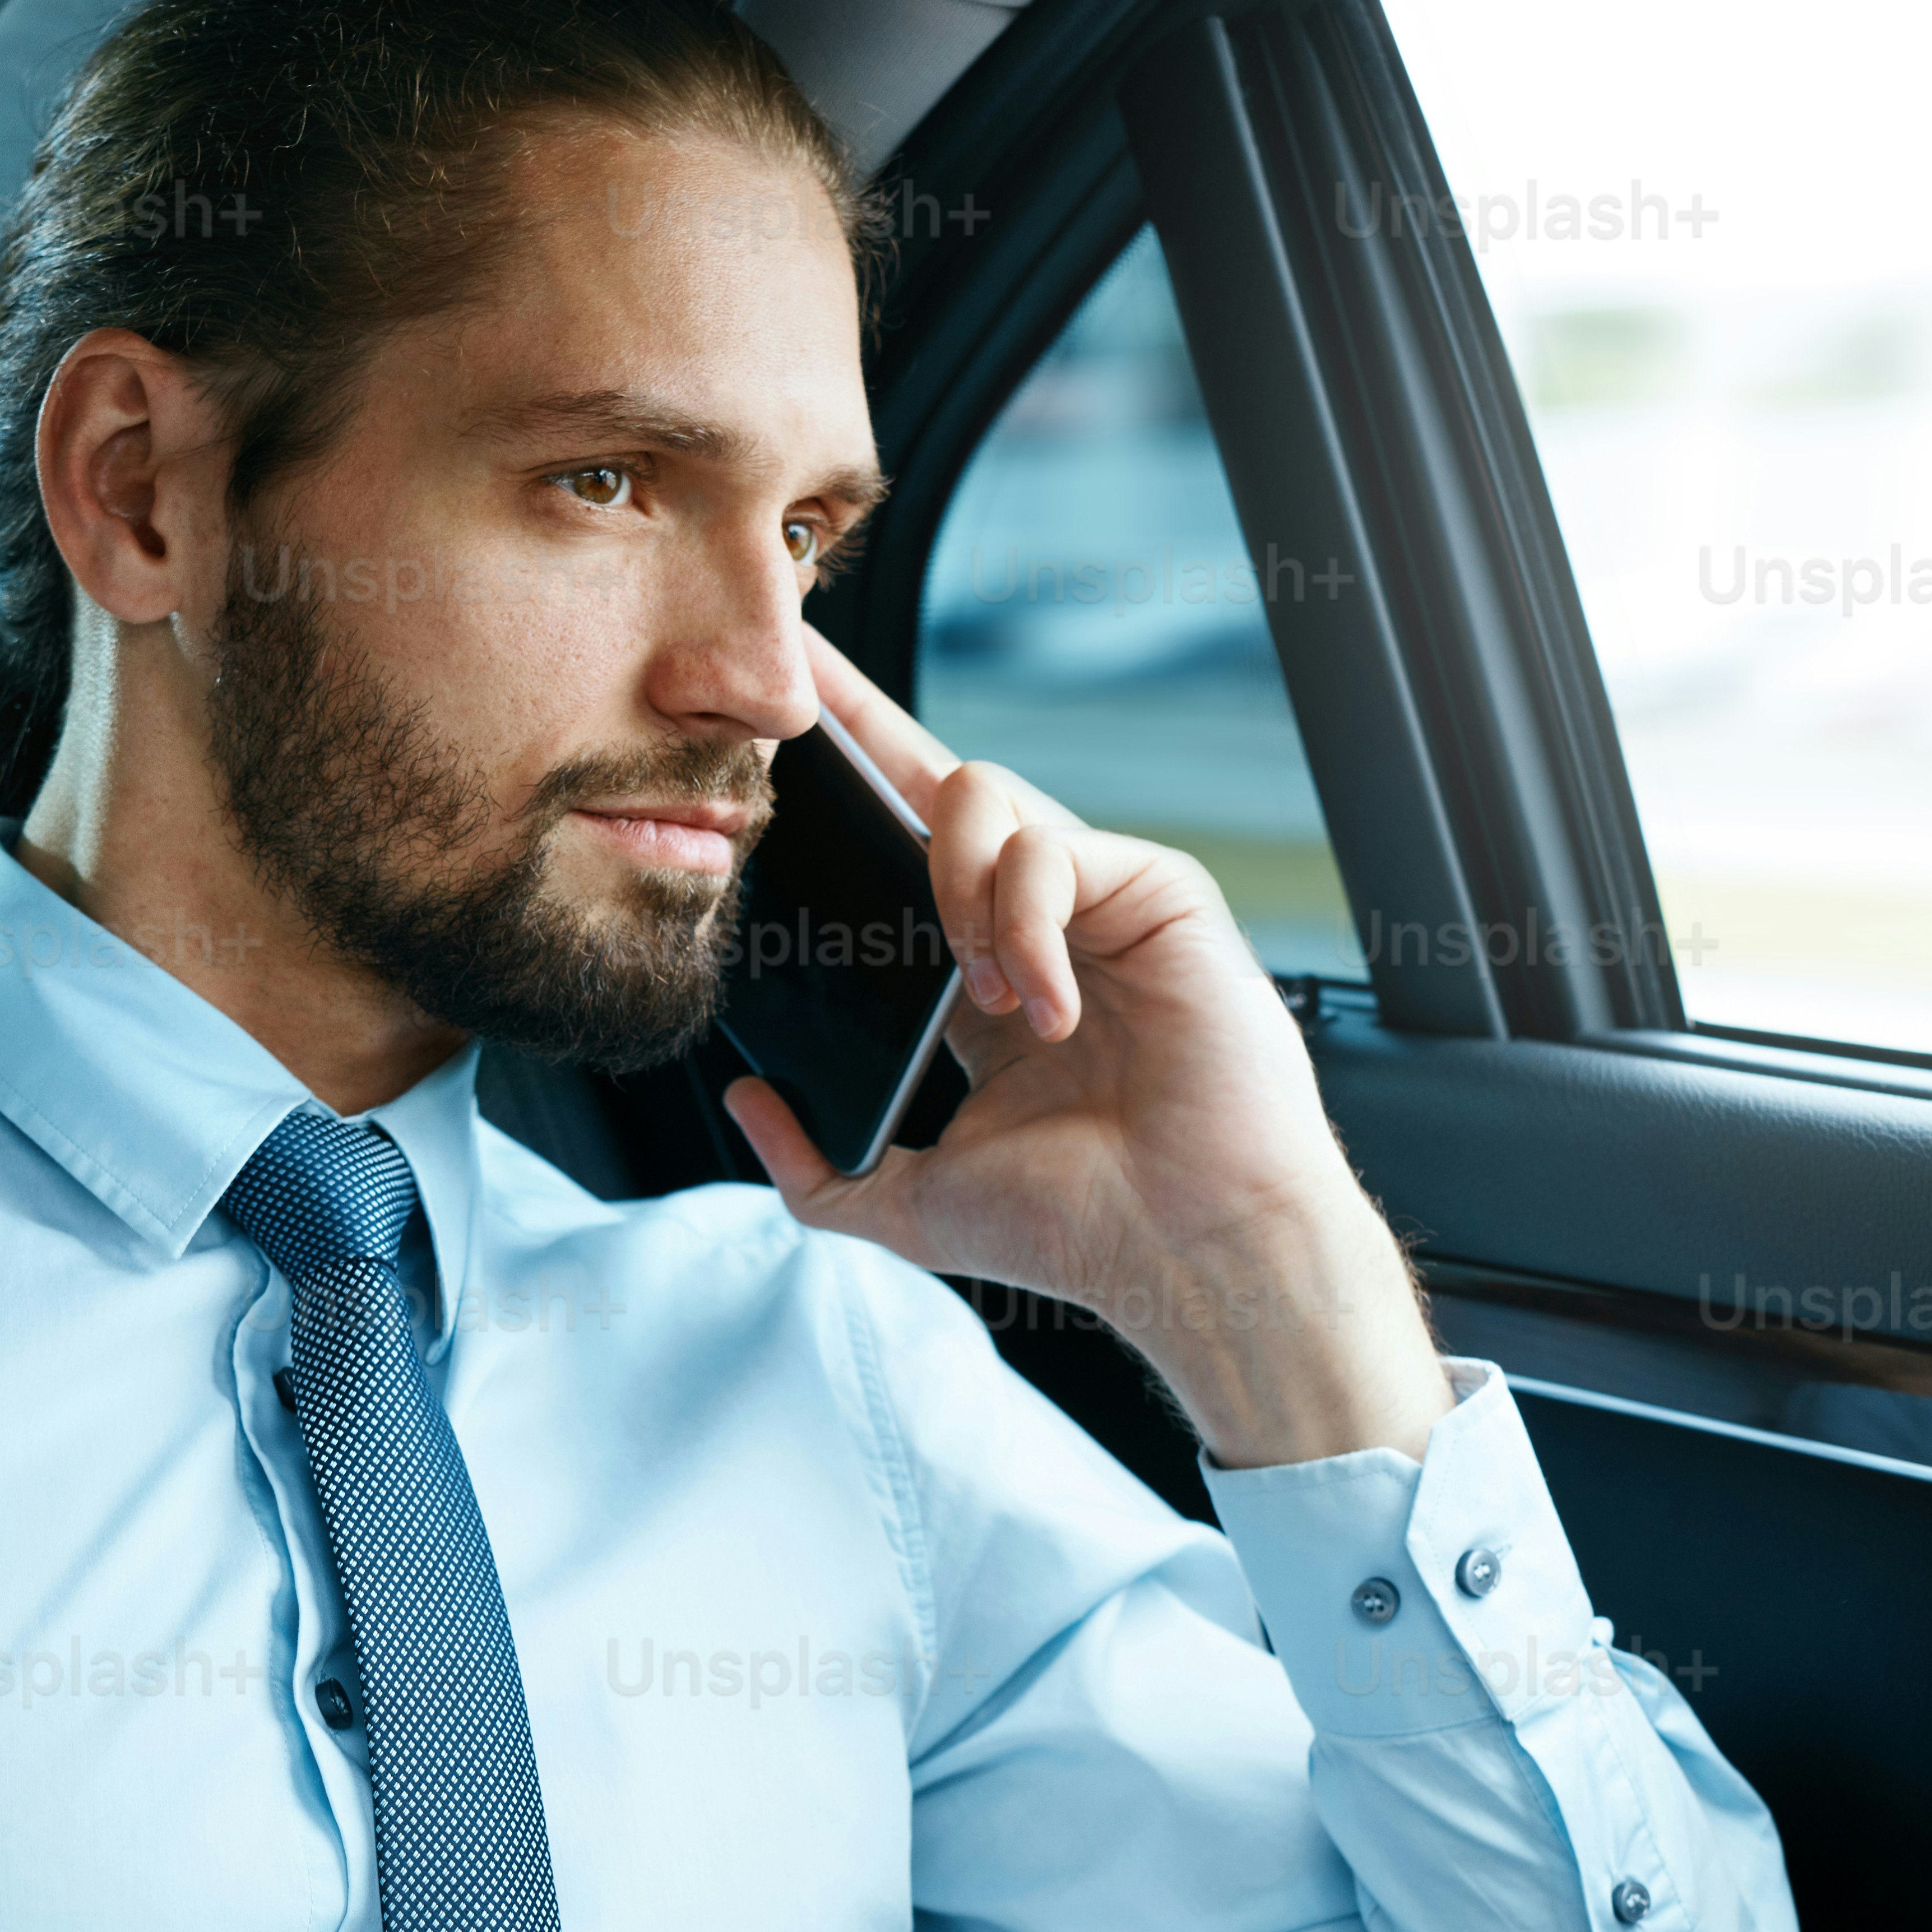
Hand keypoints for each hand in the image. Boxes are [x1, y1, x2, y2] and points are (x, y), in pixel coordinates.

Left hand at [726, 632, 1452, 1469]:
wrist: (1190, 1248)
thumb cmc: (1083, 1229)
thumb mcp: (913, 1205)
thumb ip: (816, 1168)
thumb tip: (741, 1102)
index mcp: (972, 983)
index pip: (891, 862)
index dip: (834, 794)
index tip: (763, 739)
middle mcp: (1030, 924)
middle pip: (932, 784)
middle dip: (860, 720)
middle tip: (796, 683)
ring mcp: (1094, 898)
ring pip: (981, 796)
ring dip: (949, 885)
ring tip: (978, 996)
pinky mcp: (1155, 888)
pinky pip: (1053, 850)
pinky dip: (1026, 928)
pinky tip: (1046, 1013)